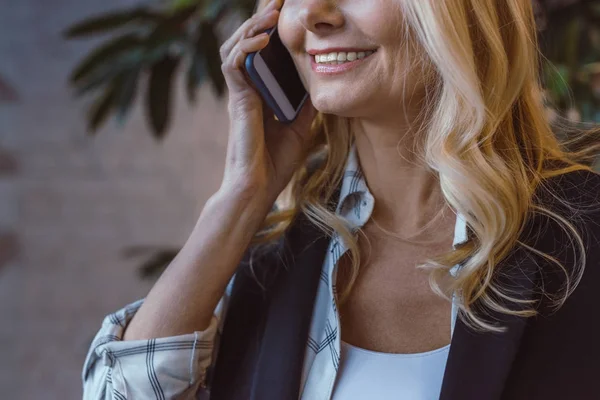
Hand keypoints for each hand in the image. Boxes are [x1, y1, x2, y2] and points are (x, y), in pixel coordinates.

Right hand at [218, 0, 317, 206]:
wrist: (260, 188)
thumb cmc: (277, 163)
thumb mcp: (301, 127)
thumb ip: (305, 104)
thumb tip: (322, 82)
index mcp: (262, 93)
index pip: (264, 53)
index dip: (273, 31)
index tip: (291, 13)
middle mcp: (248, 89)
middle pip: (248, 43)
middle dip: (262, 19)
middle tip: (280, 1)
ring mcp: (240, 94)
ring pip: (236, 47)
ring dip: (252, 27)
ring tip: (272, 12)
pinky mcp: (236, 101)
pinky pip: (233, 65)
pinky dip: (245, 48)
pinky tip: (261, 39)